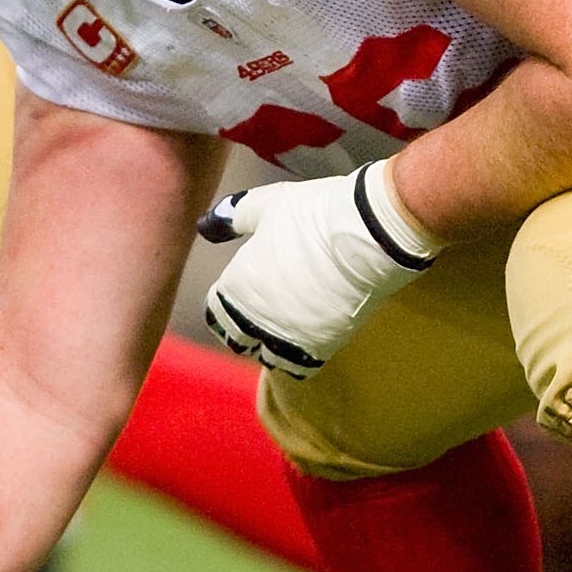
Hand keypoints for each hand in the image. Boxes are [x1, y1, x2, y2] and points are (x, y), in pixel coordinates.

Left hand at [199, 163, 438, 378]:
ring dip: (272, 345)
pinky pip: (300, 367)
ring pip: (269, 357)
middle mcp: (256, 320)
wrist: (366, 235)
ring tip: (286, 328)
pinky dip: (300, 356)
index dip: (225, 303)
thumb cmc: (312, 215)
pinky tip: (310, 337)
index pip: (215, 313)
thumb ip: (232, 217)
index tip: (240, 293)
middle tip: (260, 313)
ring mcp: (288, 338)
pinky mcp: (321, 348)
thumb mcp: (265, 205)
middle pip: (238, 339)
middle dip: (245, 329)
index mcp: (236, 288)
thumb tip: (205, 226)